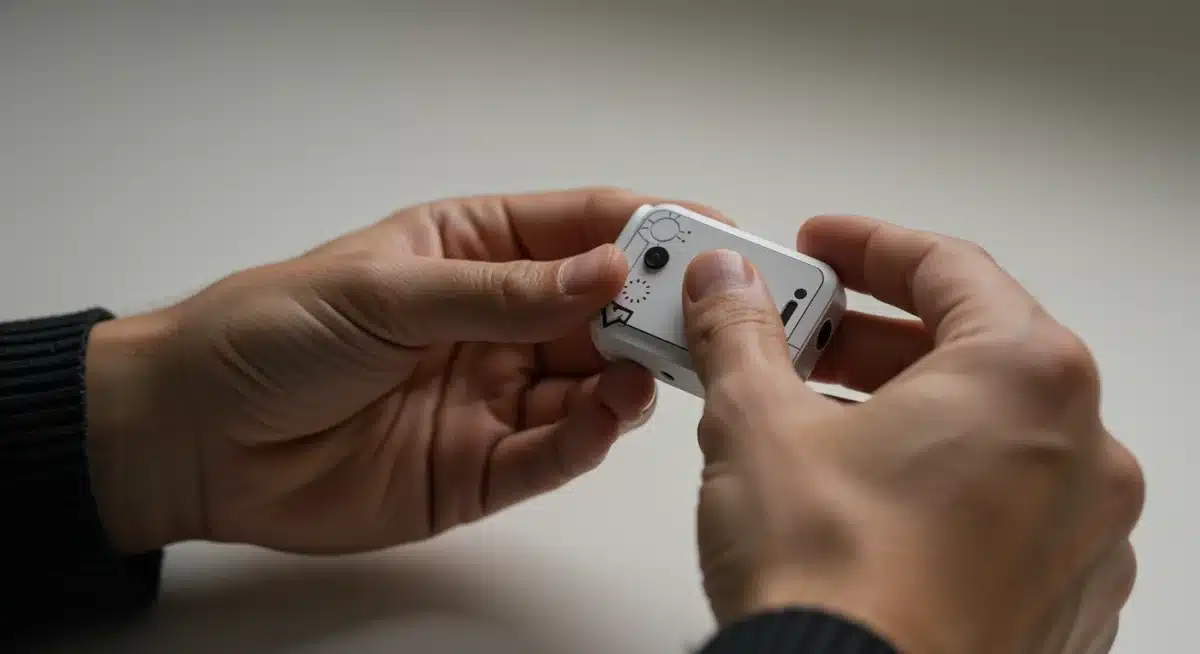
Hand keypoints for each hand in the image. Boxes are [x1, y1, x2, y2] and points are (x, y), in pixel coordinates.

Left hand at [84, 187, 721, 554]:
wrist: (196, 439)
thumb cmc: (270, 334)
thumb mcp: (386, 290)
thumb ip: (501, 291)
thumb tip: (608, 271)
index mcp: (473, 252)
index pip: (579, 229)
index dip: (646, 229)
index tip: (706, 233)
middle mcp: (496, 323)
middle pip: (602, 310)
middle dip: (655, 309)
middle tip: (703, 313)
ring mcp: (494, 395)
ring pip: (592, 384)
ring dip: (632, 376)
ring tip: (653, 369)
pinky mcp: (482, 467)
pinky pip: (554, 452)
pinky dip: (590, 437)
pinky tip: (610, 416)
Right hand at [682, 216, 1143, 653]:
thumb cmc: (833, 583)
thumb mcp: (757, 425)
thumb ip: (741, 333)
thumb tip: (723, 288)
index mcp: (1026, 380)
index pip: (948, 268)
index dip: (867, 246)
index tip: (819, 245)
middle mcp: (1081, 453)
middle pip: (971, 352)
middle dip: (871, 337)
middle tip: (799, 338)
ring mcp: (1083, 537)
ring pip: (990, 435)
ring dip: (904, 412)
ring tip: (816, 423)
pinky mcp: (1063, 602)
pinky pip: (1003, 510)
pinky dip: (939, 485)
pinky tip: (865, 501)